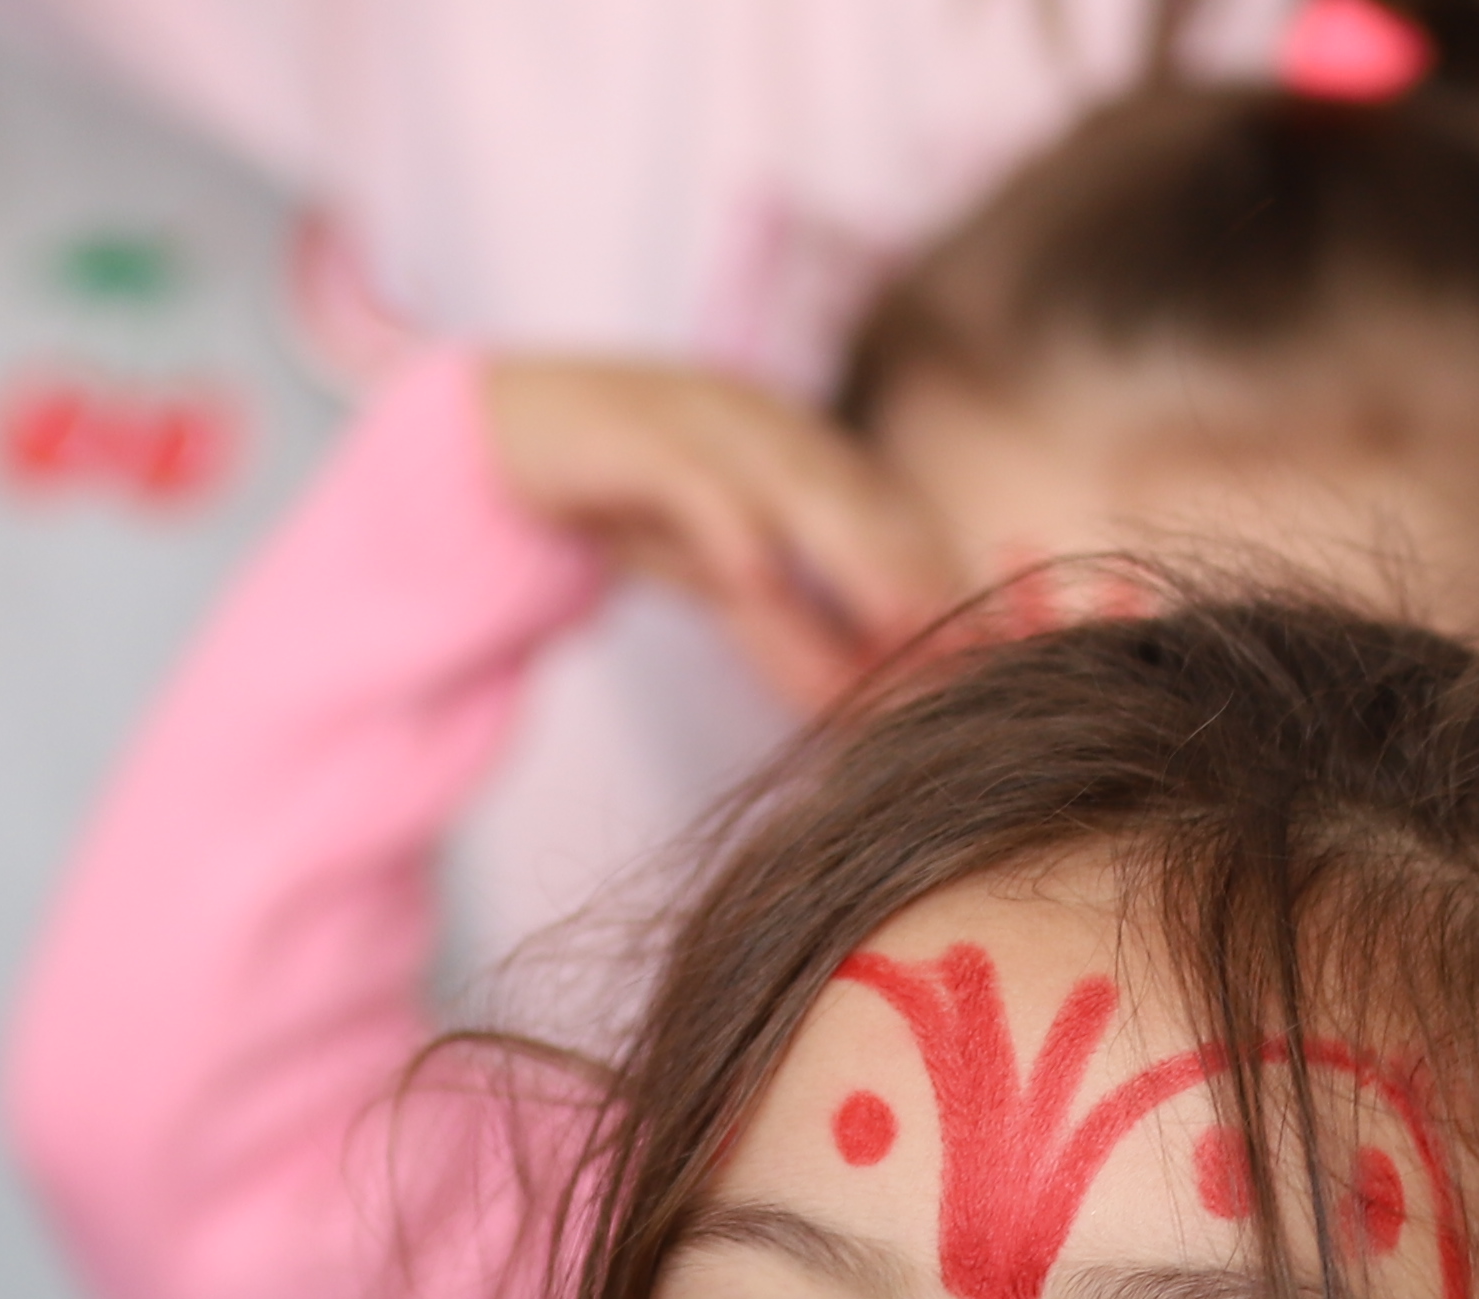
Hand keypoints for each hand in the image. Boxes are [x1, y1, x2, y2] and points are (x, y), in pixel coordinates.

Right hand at [480, 357, 961, 717]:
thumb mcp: (713, 576)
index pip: (887, 511)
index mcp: (797, 445)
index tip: (980, 650)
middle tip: (961, 643)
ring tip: (900, 616)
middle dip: (914, 570)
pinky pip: (690, 475)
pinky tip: (759, 572)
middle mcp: (766, 418)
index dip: (936, 577)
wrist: (497, 431)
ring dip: (853, 551)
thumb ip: (780, 630)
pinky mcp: (628, 426)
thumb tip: (852, 706)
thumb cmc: (624, 501)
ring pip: (792, 482)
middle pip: (859, 494)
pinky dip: (729, 522)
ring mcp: (700, 412)